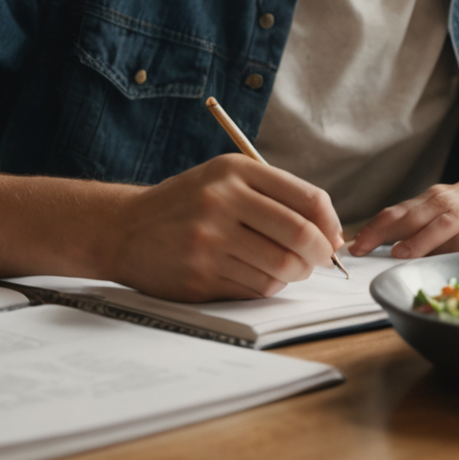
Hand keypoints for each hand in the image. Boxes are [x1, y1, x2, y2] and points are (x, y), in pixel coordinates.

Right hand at [100, 154, 344, 301]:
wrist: (125, 229)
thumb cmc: (186, 204)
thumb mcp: (225, 179)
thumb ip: (275, 197)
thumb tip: (332, 233)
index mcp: (235, 171)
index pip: (307, 198)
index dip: (330, 223)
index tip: (333, 236)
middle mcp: (222, 201)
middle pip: (299, 235)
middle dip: (320, 254)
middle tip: (320, 260)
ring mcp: (209, 241)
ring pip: (280, 267)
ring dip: (295, 274)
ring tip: (288, 268)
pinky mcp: (200, 275)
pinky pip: (255, 288)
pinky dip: (267, 286)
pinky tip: (257, 276)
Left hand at [349, 170, 458, 258]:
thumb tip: (417, 250)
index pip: (415, 203)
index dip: (382, 220)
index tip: (355, 239)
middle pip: (422, 206)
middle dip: (386, 226)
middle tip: (357, 247)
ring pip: (449, 216)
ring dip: (418, 235)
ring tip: (393, 252)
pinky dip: (458, 242)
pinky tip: (442, 252)